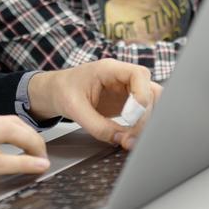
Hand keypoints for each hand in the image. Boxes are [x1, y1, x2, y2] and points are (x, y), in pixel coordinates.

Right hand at [0, 112, 49, 208]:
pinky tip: (38, 168)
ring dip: (34, 146)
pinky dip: (25, 163)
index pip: (0, 119)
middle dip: (34, 137)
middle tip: (43, 153)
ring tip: (43, 160)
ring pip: (11, 134)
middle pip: (12, 122)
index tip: (34, 143)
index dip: (23, 131)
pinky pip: (1, 161)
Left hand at [28, 61, 160, 149]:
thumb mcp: (74, 109)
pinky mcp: (128, 102)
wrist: (56, 92)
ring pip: (151, 102)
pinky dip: (140, 126)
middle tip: (130, 136)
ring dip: (145, 122)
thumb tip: (119, 139)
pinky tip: (129, 137)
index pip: (139, 74)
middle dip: (144, 116)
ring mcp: (127, 89)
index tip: (131, 116)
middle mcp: (123, 77)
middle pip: (149, 90)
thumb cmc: (63, 91)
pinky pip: (143, 112)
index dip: (141, 94)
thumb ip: (97, 126)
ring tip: (130, 139)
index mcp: (109, 69)